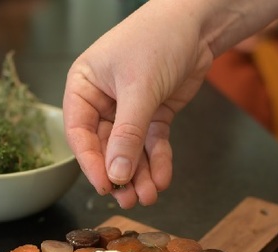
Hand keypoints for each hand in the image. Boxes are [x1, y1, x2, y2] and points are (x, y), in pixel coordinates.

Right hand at [63, 0, 277, 207]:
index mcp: (84, 87)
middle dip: (120, 174)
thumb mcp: (138, 89)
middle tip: (129, 200)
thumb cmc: (157, 39)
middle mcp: (103, 101)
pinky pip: (152, 144)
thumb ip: (128, 134)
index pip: (80, 133)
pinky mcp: (154, 114)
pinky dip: (158, 161)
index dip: (91, 163)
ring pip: (130, 150)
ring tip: (148, 196)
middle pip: (107, 147)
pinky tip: (162, 179)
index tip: (106, 185)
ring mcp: (129, 109)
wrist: (197, 24)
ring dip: (140, 174)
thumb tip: (117, 174)